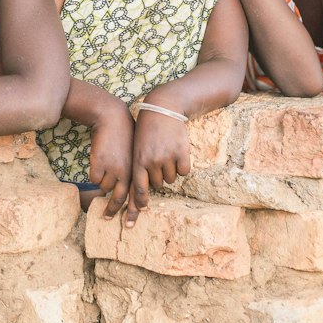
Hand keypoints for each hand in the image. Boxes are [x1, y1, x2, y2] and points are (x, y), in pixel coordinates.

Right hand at [89, 103, 134, 217]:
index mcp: (137, 170)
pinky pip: (94, 178)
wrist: (112, 118)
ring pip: (104, 186)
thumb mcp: (133, 154)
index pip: (136, 194)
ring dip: (103, 182)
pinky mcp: (100, 164)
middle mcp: (126, 171)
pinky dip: (95, 174)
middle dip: (112, 210)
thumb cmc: (123, 136)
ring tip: (104, 167)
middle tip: (107, 218)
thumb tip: (123, 189)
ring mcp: (113, 168)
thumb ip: (131, 172)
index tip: (130, 222)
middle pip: (119, 198)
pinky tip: (98, 161)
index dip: (134, 209)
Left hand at [127, 108, 191, 224]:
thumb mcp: (138, 147)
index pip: (139, 188)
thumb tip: (143, 192)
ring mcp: (167, 157)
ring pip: (171, 178)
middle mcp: (152, 161)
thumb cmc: (148, 130)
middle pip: (158, 184)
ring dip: (171, 169)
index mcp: (138, 160)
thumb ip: (140, 167)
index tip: (138, 213)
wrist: (163, 108)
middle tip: (159, 160)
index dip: (138, 203)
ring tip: (167, 152)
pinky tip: (178, 152)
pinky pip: (184, 171)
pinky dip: (183, 165)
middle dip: (159, 176)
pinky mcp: (181, 153)